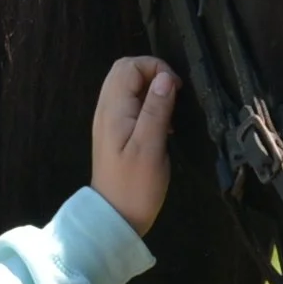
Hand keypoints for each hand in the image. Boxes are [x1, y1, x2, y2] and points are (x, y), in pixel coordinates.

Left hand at [90, 56, 178, 236]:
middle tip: (174, 96)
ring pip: (127, 86)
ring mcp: (109, 120)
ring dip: (151, 90)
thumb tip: (165, 76)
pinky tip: (162, 125)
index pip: (129, 65)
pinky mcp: (115, 132)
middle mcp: (107, 109)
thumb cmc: (135, 185)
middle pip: (125, 71)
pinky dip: (147, 104)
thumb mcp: (150, 146)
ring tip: (170, 112)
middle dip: (153, 74)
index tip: (176, 89)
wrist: (115, 217)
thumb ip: (156, 109)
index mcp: (113, 109)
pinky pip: (129, 103)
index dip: (155, 68)